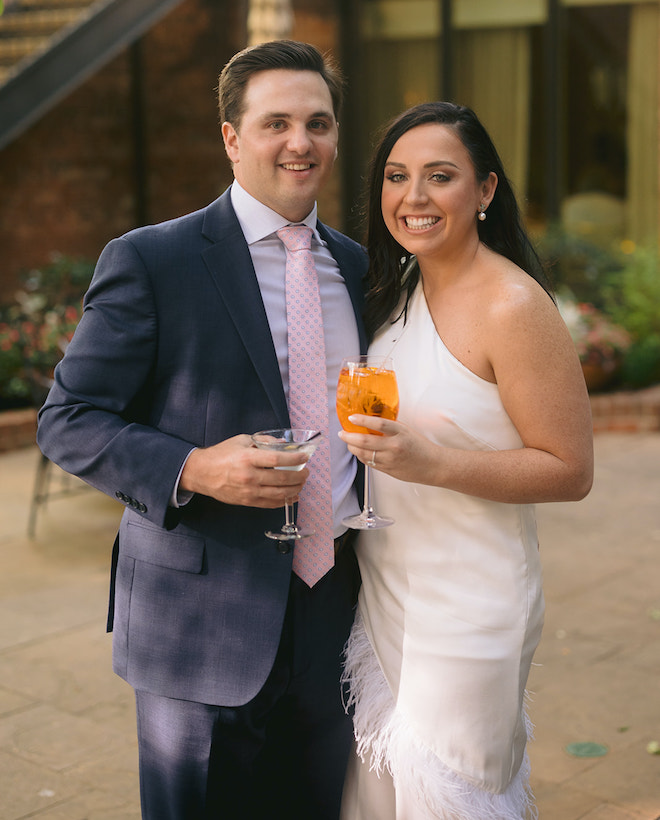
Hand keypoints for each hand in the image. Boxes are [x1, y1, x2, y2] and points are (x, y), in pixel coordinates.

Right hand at [180, 434, 309, 507]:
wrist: (201, 473)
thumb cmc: (221, 455)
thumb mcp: (241, 441)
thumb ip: (263, 442)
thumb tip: (283, 444)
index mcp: (248, 458)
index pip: (278, 459)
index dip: (295, 459)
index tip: (305, 457)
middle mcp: (249, 476)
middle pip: (282, 478)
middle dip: (300, 476)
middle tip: (306, 472)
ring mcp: (249, 491)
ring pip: (279, 494)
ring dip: (295, 489)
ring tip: (301, 483)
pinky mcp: (247, 502)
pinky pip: (270, 503)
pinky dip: (284, 500)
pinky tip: (292, 495)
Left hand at [339, 414, 437, 484]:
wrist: (433, 465)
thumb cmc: (419, 446)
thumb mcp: (406, 430)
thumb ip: (389, 427)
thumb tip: (369, 421)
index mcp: (401, 432)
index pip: (379, 423)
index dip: (363, 420)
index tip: (351, 417)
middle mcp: (394, 446)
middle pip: (365, 441)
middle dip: (349, 437)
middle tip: (342, 433)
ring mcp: (390, 460)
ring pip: (364, 454)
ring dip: (352, 447)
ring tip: (349, 442)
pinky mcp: (388, 470)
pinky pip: (369, 463)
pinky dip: (361, 456)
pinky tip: (359, 451)